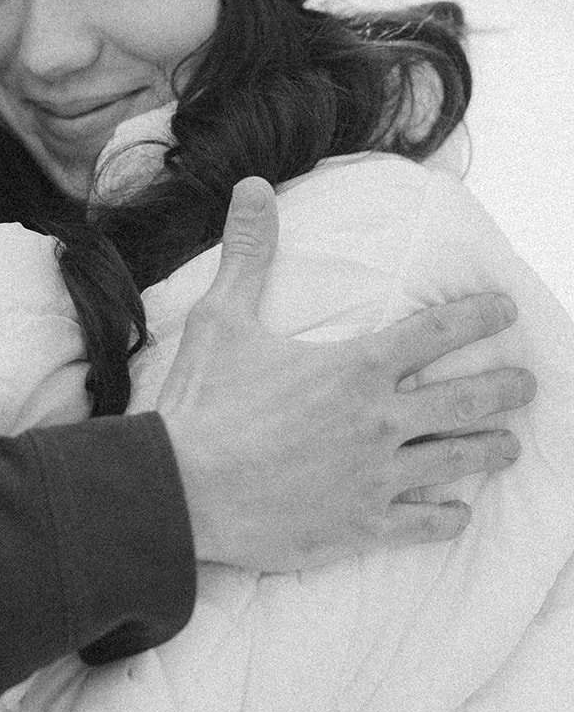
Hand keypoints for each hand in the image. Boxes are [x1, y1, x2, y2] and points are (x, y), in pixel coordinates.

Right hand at [156, 177, 535, 571]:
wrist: (184, 490)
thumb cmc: (204, 403)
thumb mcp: (223, 317)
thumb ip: (249, 251)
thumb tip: (253, 185)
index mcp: (355, 367)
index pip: (436, 332)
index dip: (478, 316)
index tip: (507, 310)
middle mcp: (379, 421)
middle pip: (464, 400)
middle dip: (504, 389)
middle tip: (527, 384)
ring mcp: (377, 478)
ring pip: (456, 462)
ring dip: (490, 449)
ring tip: (508, 445)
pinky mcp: (362, 526)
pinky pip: (425, 524)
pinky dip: (448, 517)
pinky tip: (458, 513)